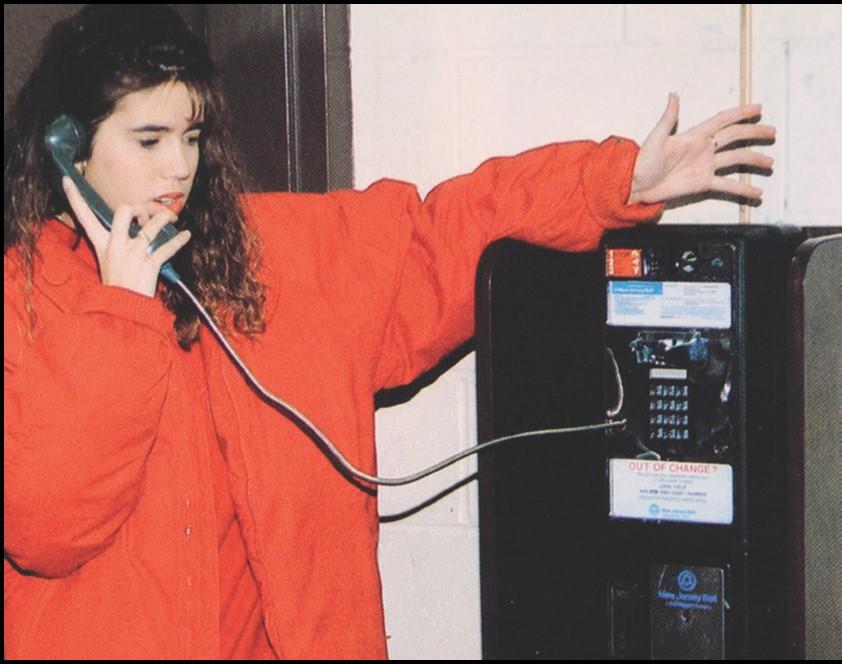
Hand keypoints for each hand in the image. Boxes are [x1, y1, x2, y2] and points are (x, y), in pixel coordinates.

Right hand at [62, 177, 191, 297]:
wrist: (123, 309)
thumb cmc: (118, 285)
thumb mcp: (108, 262)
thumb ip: (116, 243)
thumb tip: (133, 226)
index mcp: (102, 244)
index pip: (84, 217)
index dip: (75, 198)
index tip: (67, 180)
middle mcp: (116, 246)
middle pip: (124, 211)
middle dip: (138, 206)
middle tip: (148, 212)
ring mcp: (133, 254)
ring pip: (151, 226)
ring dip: (165, 219)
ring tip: (172, 219)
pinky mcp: (149, 265)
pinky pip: (167, 248)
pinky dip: (179, 240)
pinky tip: (186, 236)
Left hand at [628, 94, 774, 204]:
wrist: (636, 185)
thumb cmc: (643, 161)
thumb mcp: (656, 138)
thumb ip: (668, 118)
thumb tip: (673, 94)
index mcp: (694, 135)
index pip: (722, 120)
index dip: (740, 113)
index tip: (757, 108)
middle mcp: (703, 149)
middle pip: (734, 138)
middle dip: (754, 134)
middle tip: (772, 132)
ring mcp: (705, 166)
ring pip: (735, 160)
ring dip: (753, 159)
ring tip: (769, 161)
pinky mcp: (703, 183)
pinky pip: (727, 185)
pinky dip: (742, 189)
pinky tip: (757, 192)